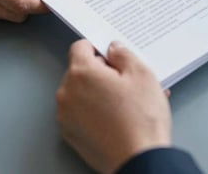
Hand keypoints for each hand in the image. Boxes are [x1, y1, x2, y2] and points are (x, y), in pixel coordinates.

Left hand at [56, 40, 170, 173]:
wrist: (140, 160)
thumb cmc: (141, 119)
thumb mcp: (141, 73)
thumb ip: (123, 53)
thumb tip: (113, 49)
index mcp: (81, 73)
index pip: (80, 47)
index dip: (97, 48)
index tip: (110, 57)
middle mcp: (67, 93)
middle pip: (79, 70)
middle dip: (99, 72)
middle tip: (123, 83)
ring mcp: (66, 116)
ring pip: (79, 91)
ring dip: (96, 91)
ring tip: (123, 103)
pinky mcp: (70, 134)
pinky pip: (78, 112)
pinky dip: (92, 110)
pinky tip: (115, 117)